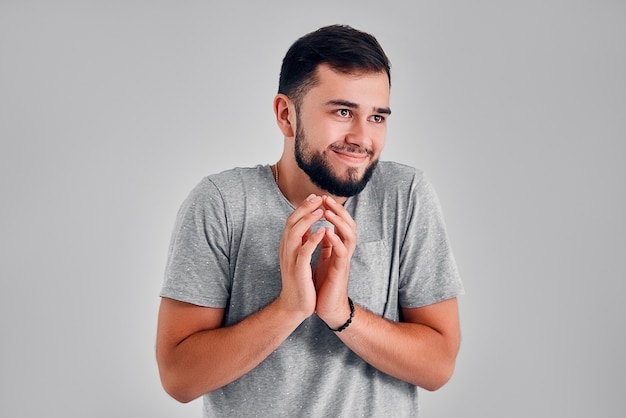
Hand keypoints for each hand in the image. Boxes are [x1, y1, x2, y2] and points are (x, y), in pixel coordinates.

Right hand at [277, 194, 325, 318]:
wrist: (294, 306)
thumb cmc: (300, 282)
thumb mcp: (300, 258)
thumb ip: (302, 242)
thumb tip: (309, 226)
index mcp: (287, 246)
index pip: (292, 221)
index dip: (303, 207)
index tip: (315, 197)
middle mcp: (286, 249)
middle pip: (292, 222)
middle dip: (305, 208)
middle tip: (318, 197)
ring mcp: (291, 259)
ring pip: (295, 233)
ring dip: (308, 219)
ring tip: (321, 209)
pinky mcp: (298, 270)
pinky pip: (304, 251)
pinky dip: (313, 239)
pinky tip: (324, 230)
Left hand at [313, 196, 356, 327]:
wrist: (327, 308)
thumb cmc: (324, 284)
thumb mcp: (322, 259)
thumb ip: (324, 245)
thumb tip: (319, 229)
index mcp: (338, 248)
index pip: (340, 223)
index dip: (333, 209)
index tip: (321, 198)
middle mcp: (344, 252)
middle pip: (349, 225)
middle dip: (339, 210)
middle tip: (326, 198)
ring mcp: (344, 261)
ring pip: (349, 236)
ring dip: (339, 222)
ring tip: (327, 211)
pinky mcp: (341, 271)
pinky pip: (342, 253)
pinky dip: (336, 241)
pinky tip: (327, 233)